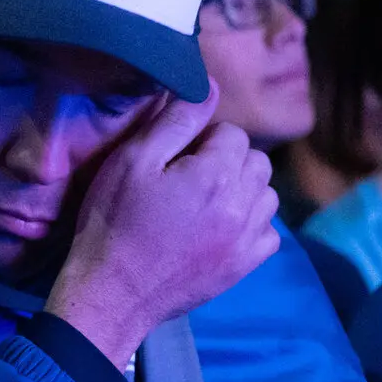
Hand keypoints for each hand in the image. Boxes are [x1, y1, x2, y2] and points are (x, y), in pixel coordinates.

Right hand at [45, 85, 280, 366]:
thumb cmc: (114, 222)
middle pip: (255, 160)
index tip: (175, 158)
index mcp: (216, 174)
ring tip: (206, 201)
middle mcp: (243, 205)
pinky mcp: (244, 266)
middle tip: (188, 177)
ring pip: (267, 194)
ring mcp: (247, 239)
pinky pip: (270, 232)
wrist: (112, 293)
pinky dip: (251, 223)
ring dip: (243, 189)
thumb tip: (211, 87)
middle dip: (228, 160)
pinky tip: (221, 227)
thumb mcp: (132, 161)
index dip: (202, 138)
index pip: (232, 132)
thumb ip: (176, 121)